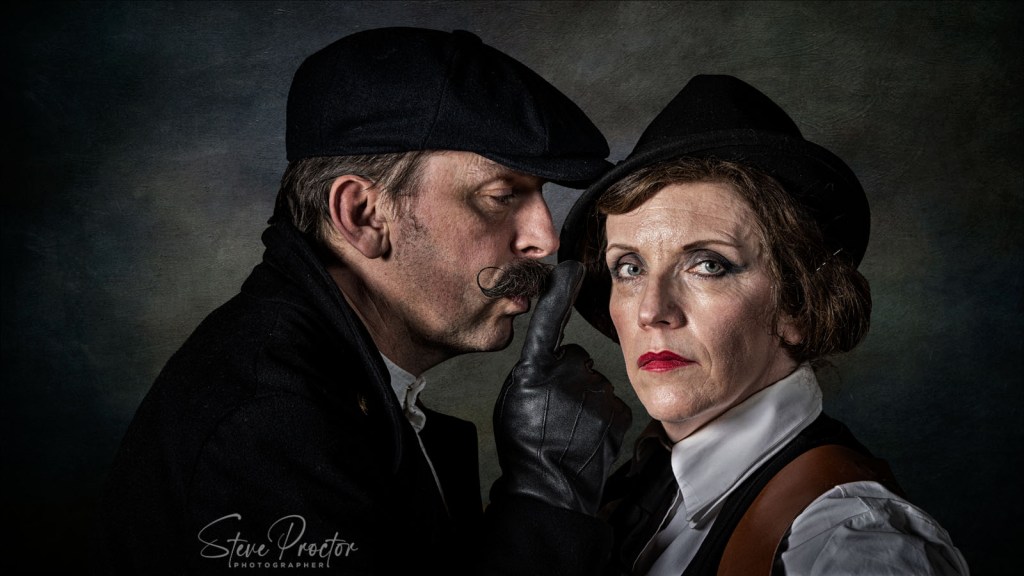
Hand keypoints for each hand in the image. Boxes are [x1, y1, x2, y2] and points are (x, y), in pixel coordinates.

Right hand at [492, 260, 631, 514]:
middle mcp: (566, 374)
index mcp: (534, 369)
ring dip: (584, 399)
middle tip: (554, 410)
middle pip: (574, 360)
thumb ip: (533, 373)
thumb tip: (551, 362)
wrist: (551, 488)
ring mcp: (593, 392)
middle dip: (568, 378)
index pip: (548, 320)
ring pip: (592, 383)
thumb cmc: (525, 446)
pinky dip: (600, 416)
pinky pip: (608, 402)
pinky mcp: (615, 410)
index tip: (571, 266)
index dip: (559, 291)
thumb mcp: (514, 400)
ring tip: (567, 428)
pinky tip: (585, 435)